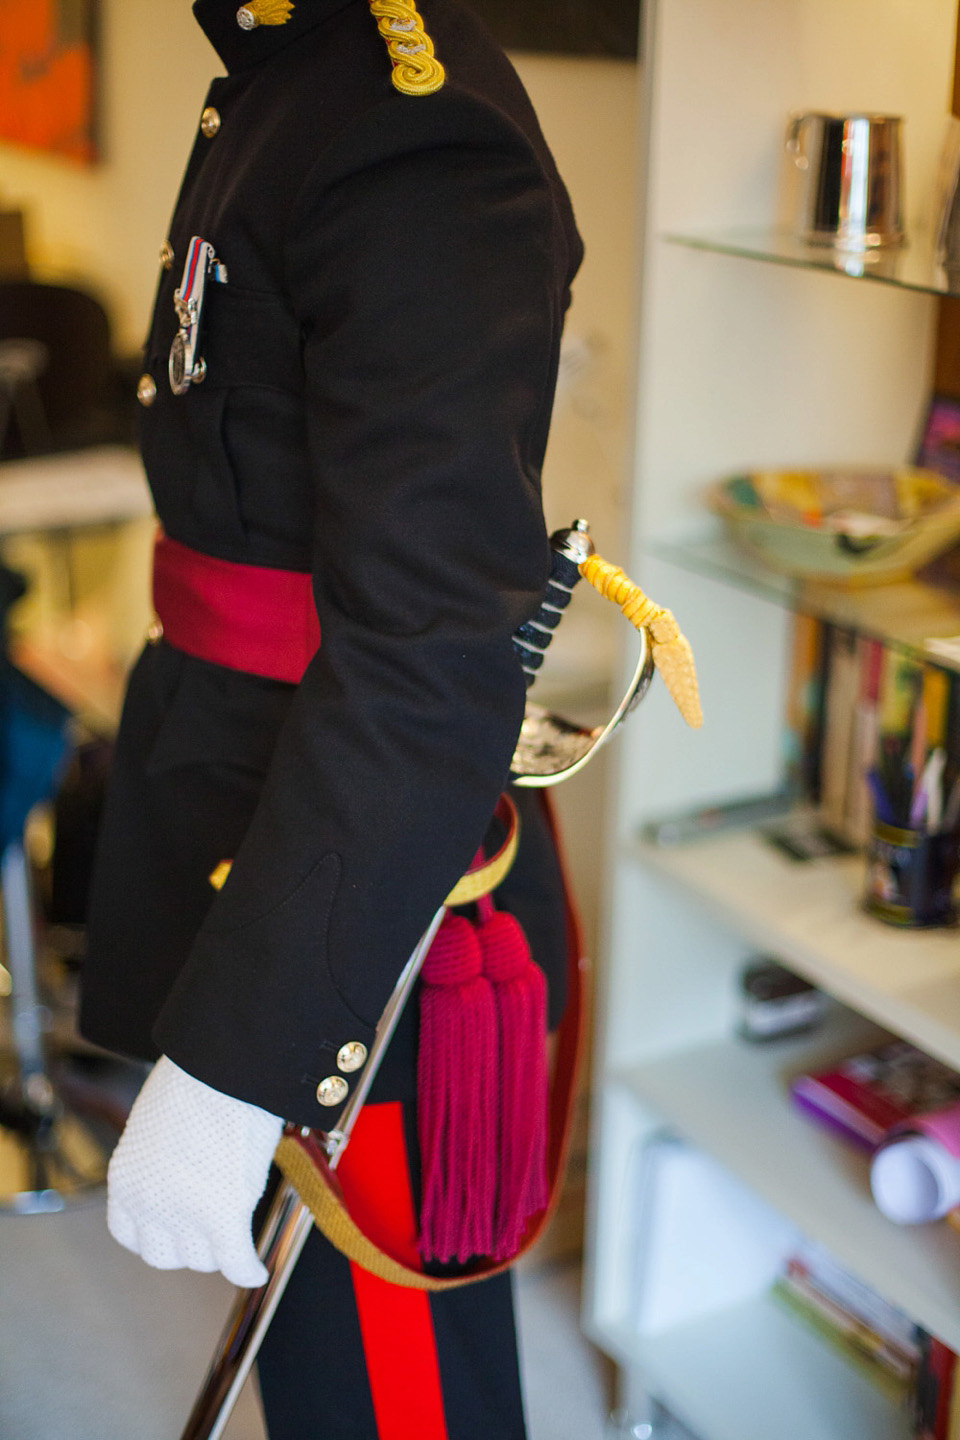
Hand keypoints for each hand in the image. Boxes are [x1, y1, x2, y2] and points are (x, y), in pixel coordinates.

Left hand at [107, 1056, 283, 1287]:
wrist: (221, 1066)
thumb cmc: (197, 1078)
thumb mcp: (158, 1123)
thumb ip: (162, 1160)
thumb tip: (185, 1173)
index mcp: (126, 1179)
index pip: (130, 1234)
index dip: (156, 1233)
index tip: (174, 1228)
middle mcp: (149, 1204)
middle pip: (166, 1254)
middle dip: (188, 1244)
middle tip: (210, 1227)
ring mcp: (184, 1214)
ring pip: (203, 1259)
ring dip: (219, 1250)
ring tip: (237, 1235)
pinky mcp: (223, 1216)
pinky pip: (236, 1262)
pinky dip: (248, 1268)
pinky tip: (257, 1269)